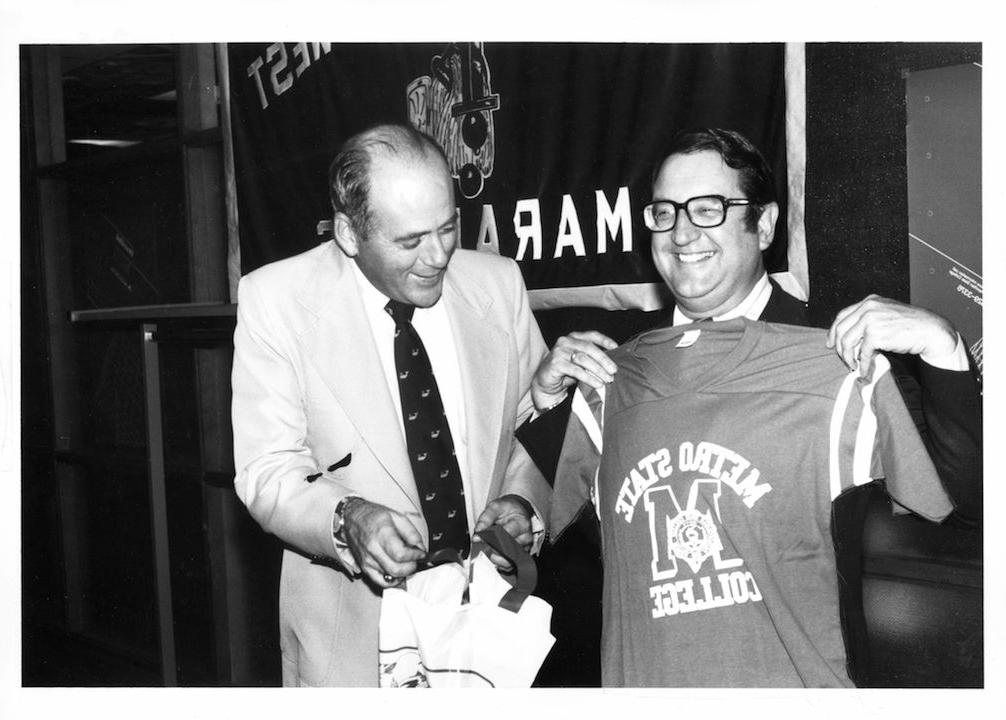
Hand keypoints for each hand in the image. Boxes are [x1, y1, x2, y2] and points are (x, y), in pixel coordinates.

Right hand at [341, 498, 426, 587]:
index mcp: (382, 533)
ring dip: (403, 573)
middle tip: (415, 559)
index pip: (401, 554)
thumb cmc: (373, 516)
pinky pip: (380, 582)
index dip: (415, 556)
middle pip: (396, 570)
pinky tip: (397, 573)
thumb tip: (421, 549)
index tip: (421, 553)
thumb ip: (412, 533)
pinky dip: (392, 581)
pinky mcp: (364, 568)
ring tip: (405, 562)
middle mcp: (372, 549)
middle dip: (411, 567)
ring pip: (390, 577)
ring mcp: (367, 560)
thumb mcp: (397, 516)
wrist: (352, 518)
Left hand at [473, 495, 533, 571]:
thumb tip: (478, 533)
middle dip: (493, 551)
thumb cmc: (508, 509)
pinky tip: (494, 556)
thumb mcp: (495, 507)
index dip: (491, 539)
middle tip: (484, 546)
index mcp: (521, 523)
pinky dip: (500, 564)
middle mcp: (526, 537)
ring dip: (496, 559)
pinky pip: (511, 565)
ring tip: (488, 551)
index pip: (506, 536)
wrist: (517, 510)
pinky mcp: (522, 555)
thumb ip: (485, 519)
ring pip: (510, 561)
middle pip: (508, 551)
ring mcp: (525, 547)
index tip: (480, 539)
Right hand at [531, 331, 618, 410]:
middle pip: (589, 348)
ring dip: (598, 370)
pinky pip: (576, 370)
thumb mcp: (581, 363)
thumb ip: (593, 359)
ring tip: (607, 379)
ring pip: (583, 359)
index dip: (605, 340)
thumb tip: (612, 364)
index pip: (592, 335)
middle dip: (604, 360)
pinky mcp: (555, 363)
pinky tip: (597, 383)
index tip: (616, 348)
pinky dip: (589, 378)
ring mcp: (559, 351)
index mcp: (573, 337)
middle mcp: (565, 341)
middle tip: (614, 371)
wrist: (546, 384)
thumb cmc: (566, 372)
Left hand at [826, 294, 957, 375]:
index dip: (833, 331)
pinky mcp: (876, 334)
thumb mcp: (886, 314)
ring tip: (852, 365)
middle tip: (843, 359)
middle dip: (839, 347)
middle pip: (840, 329)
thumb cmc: (910, 325)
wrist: (930, 330)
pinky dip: (862, 364)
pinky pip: (862, 352)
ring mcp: (871, 320)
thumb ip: (868, 319)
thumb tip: (849, 337)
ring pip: (847, 341)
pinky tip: (864, 370)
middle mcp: (868, 308)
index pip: (842, 315)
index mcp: (869, 301)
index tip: (831, 344)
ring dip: (847, 357)